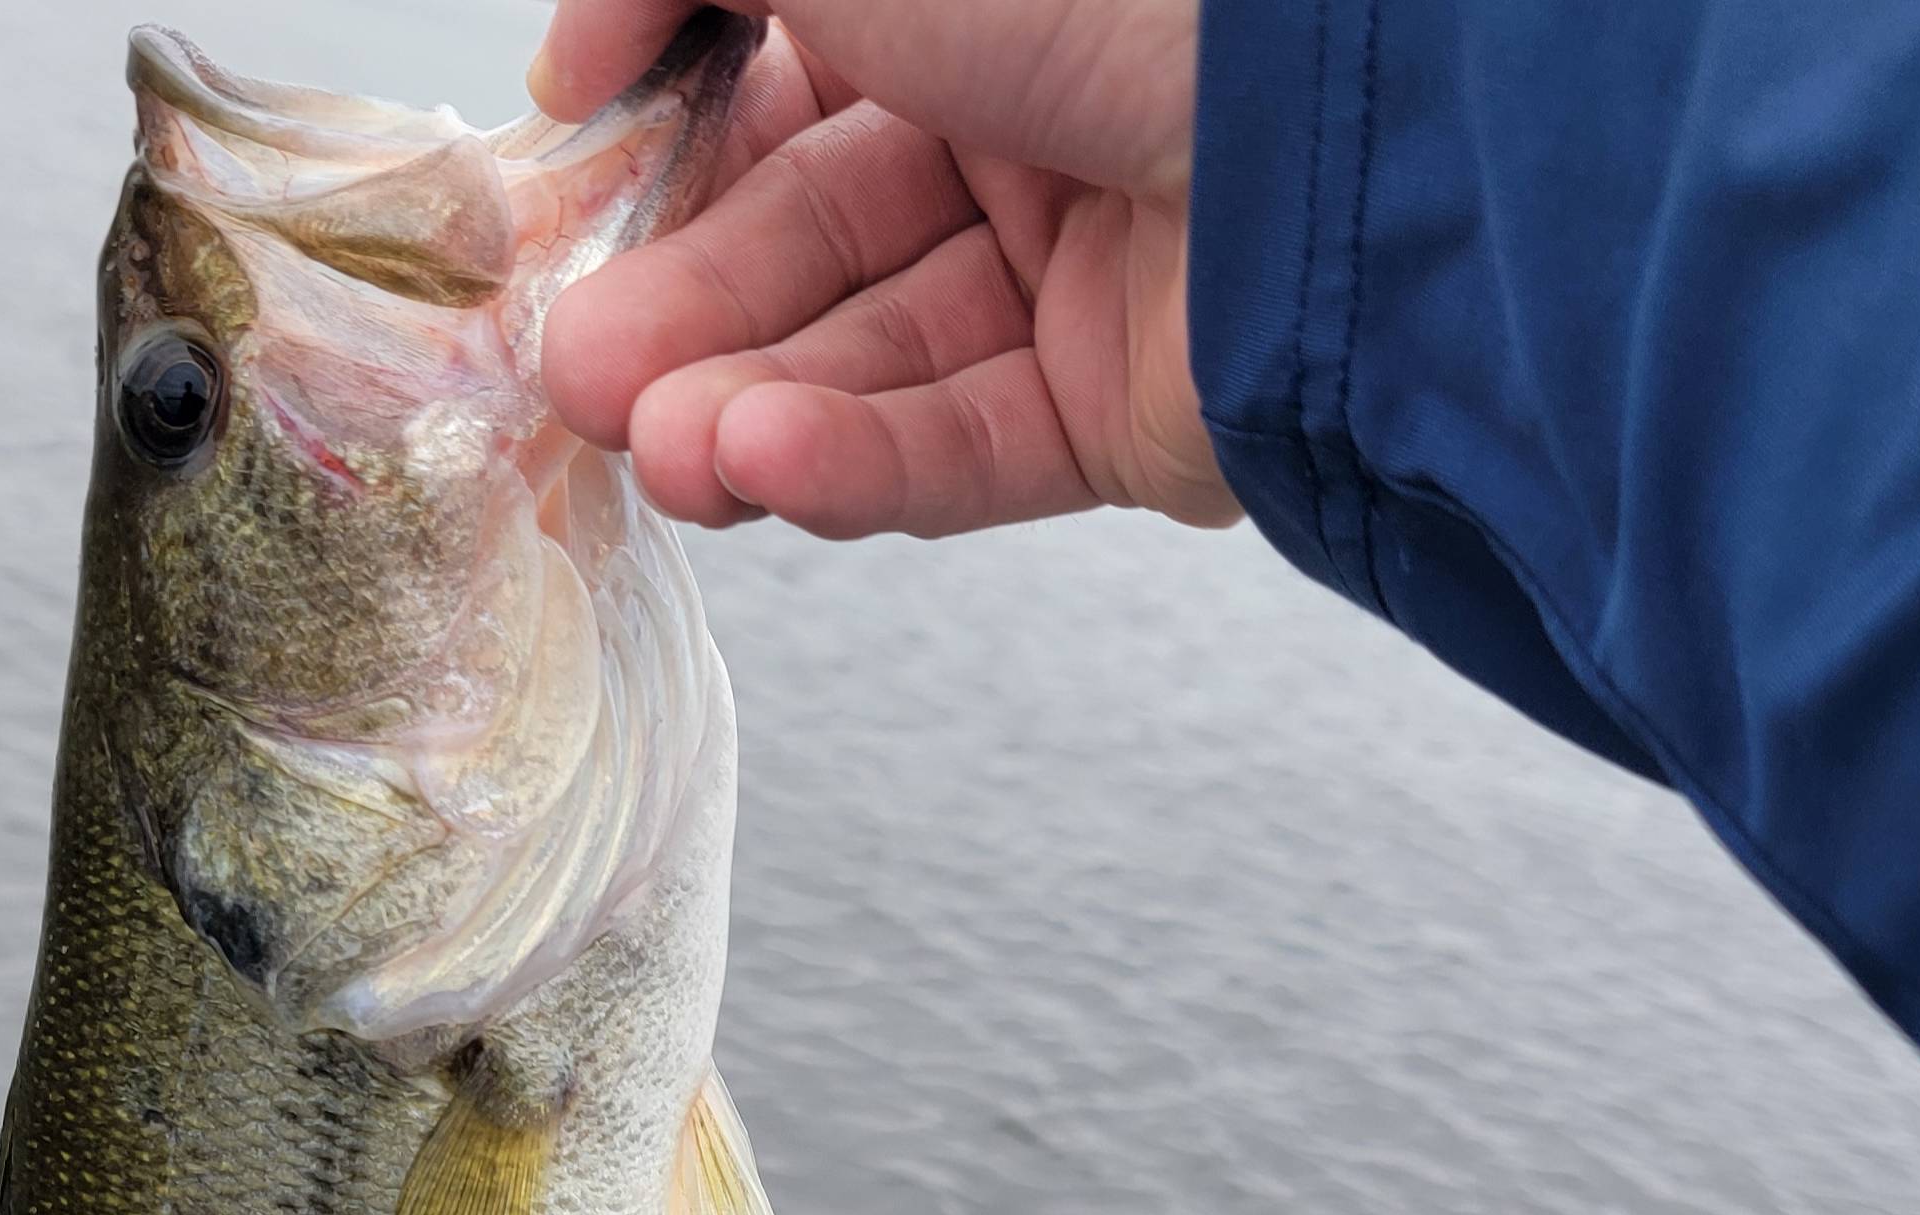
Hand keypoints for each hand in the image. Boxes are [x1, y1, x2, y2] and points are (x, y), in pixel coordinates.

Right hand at [532, 0, 1236, 537]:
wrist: (1350, 119)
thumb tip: (569, 57)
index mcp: (982, 9)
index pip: (787, 103)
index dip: (673, 161)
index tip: (573, 207)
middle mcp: (1037, 133)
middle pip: (816, 250)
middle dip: (688, 321)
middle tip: (579, 377)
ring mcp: (1088, 281)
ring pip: (879, 365)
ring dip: (750, 410)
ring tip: (660, 447)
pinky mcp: (1133, 416)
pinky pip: (971, 447)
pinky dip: (858, 463)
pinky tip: (760, 463)